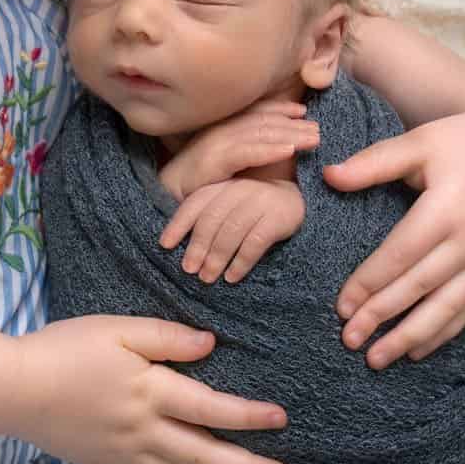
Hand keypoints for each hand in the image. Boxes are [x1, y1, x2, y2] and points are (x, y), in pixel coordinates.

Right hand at [10, 315, 289, 463]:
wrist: (15, 390)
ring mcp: (128, 455)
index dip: (249, 417)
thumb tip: (210, 345)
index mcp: (150, 391)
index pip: (212, 409)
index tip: (281, 420)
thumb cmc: (65, 349)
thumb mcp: (117, 329)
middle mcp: (145, 430)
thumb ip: (166, 337)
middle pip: (207, 457)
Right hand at [156, 98, 318, 199]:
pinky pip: (246, 153)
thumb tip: (277, 147)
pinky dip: (269, 150)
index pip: (256, 111)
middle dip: (293, 123)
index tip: (303, 112)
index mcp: (222, 127)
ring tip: (314, 138)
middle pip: (263, 121)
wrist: (165, 198)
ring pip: (259, 134)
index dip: (280, 109)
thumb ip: (245, 152)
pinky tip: (289, 150)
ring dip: (290, 134)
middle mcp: (220, 130)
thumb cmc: (197, 183)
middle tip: (319, 128)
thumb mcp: (225, 163)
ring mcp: (215, 144)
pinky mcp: (213, 162)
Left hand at [159, 179, 305, 282]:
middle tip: (189, 271)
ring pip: (231, 232)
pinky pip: (255, 243)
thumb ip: (209, 215)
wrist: (299, 200)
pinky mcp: (279, 217)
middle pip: (211, 220)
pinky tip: (233, 277)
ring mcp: (261, 201)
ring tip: (208, 279)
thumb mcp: (231, 204)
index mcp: (223, 185)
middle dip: (197, 247)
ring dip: (216, 258)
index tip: (164, 246)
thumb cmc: (256, 208)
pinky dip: (241, 262)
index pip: (195, 204)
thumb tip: (176, 244)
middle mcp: (240, 189)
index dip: (178, 224)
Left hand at [326, 99, 464, 368]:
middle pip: (419, 288)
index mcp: (447, 209)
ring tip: (378, 359)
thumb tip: (329, 177)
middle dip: (382, 317)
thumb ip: (373, 163)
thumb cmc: (457, 140)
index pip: (399, 256)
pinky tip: (417, 350)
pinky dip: (443, 332)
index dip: (368, 284)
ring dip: (411, 337)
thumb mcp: (416, 142)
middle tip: (349, 341)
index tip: (341, 307)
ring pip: (447, 308)